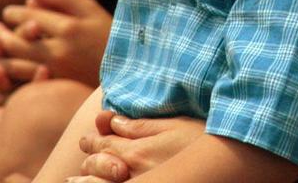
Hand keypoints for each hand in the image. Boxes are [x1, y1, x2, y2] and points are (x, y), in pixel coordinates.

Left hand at [0, 0, 111, 91]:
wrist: (132, 73)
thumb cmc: (111, 35)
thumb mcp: (90, 10)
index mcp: (67, 29)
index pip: (29, 18)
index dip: (14, 14)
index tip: (8, 13)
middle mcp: (58, 54)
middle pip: (14, 44)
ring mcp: (55, 77)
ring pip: (12, 71)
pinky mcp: (55, 95)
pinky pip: (21, 98)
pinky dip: (0, 98)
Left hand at [79, 110, 204, 180]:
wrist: (223, 163)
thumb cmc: (202, 140)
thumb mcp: (173, 126)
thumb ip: (141, 126)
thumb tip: (113, 121)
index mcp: (138, 150)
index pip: (105, 144)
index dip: (93, 141)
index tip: (86, 140)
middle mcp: (133, 171)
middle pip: (99, 166)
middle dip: (89, 160)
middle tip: (81, 160)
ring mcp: (141, 182)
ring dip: (88, 178)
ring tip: (74, 179)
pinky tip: (89, 182)